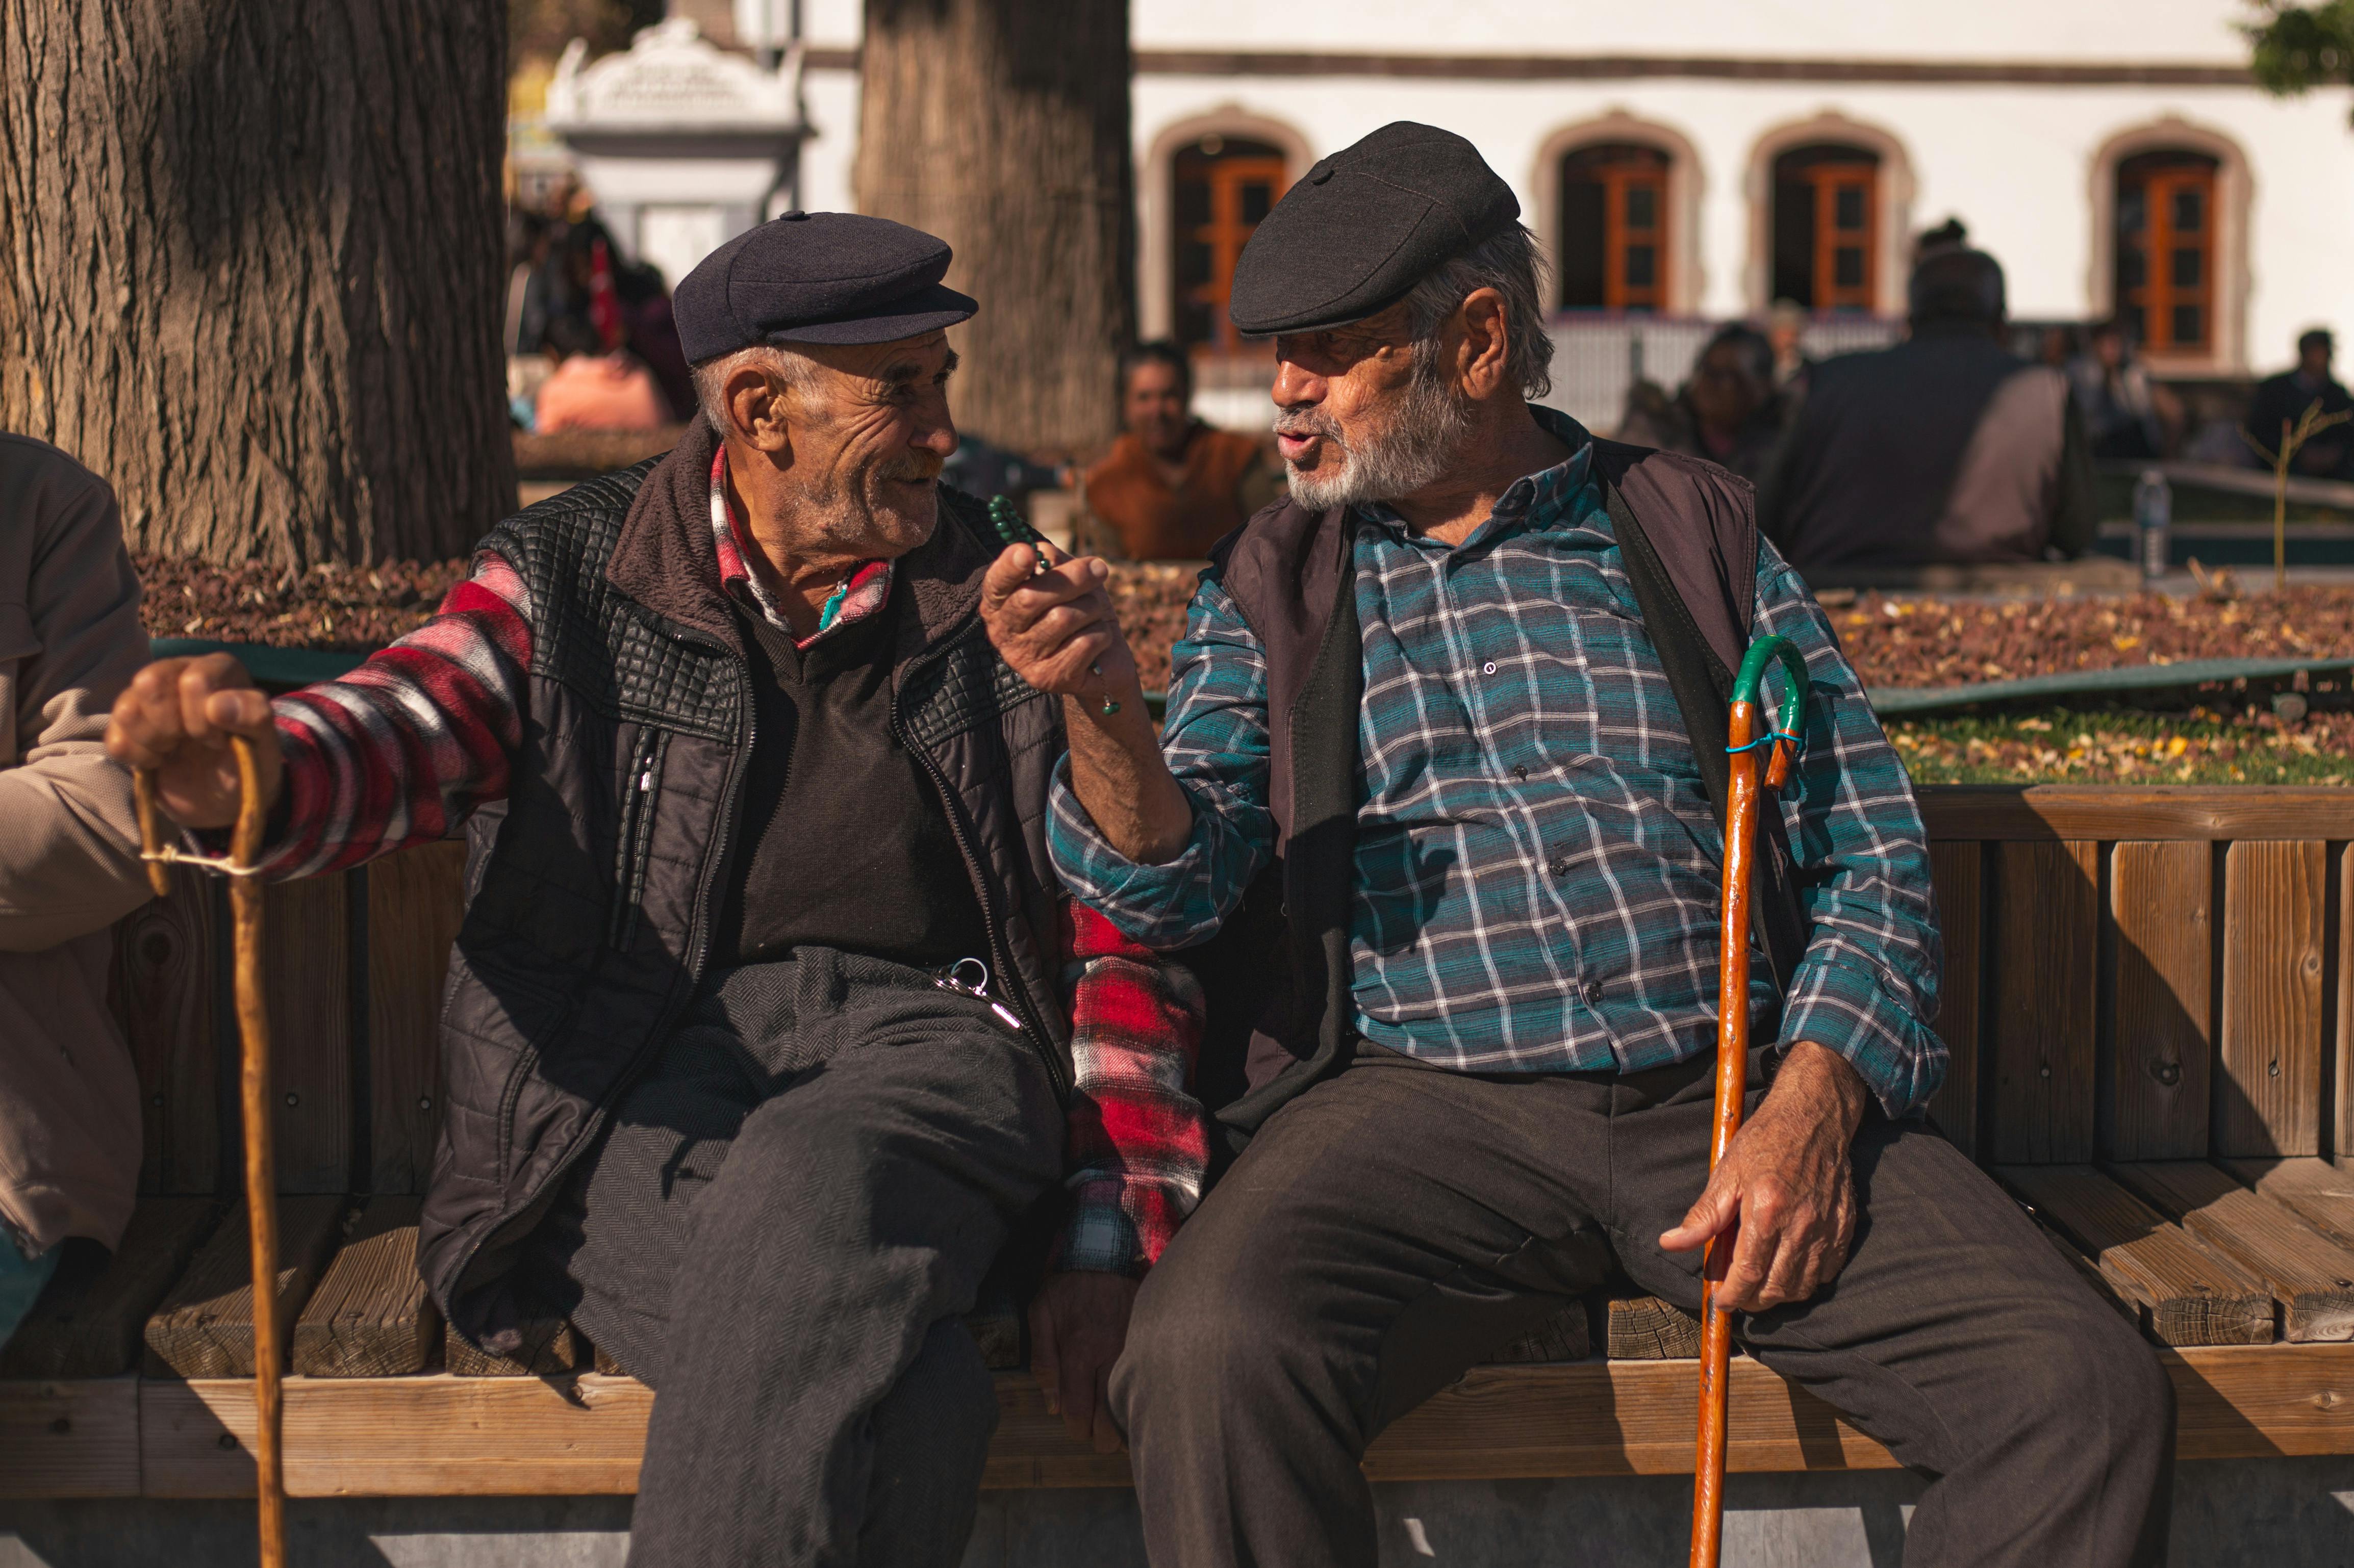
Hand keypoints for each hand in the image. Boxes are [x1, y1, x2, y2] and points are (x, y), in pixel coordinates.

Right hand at [104, 654, 283, 829]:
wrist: (227, 796)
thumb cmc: (248, 760)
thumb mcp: (263, 740)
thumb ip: (253, 715)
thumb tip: (217, 706)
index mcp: (217, 669)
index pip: (194, 680)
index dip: (204, 717)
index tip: (220, 739)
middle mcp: (177, 673)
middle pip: (149, 682)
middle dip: (174, 724)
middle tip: (195, 741)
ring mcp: (146, 699)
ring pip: (127, 708)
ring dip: (155, 740)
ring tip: (176, 750)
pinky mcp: (125, 728)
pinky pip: (114, 739)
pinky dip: (137, 758)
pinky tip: (159, 761)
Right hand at [979, 544, 1138, 702]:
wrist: (1103, 658)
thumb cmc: (1080, 608)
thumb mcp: (1067, 576)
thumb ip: (1051, 560)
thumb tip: (1042, 554)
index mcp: (999, 603)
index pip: (996, 583)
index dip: (1009, 567)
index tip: (1026, 552)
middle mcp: (1002, 632)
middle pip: (1031, 597)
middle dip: (1074, 578)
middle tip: (1099, 569)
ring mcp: (1022, 659)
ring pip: (1063, 618)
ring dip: (1092, 608)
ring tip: (1095, 614)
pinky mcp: (1047, 678)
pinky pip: (1085, 642)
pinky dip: (1102, 634)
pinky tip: (1099, 639)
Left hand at [1028, 1269, 1139, 1452]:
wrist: (1107, 1256)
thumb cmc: (1069, 1288)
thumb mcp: (1040, 1313)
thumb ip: (1043, 1361)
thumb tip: (1052, 1405)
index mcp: (1079, 1351)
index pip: (1078, 1410)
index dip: (1077, 1428)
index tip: (1078, 1429)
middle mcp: (1110, 1355)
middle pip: (1110, 1419)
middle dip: (1104, 1439)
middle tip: (1100, 1437)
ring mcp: (1135, 1350)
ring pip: (1136, 1404)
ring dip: (1128, 1424)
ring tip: (1121, 1428)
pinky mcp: (1150, 1343)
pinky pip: (1151, 1382)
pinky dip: (1146, 1400)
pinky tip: (1141, 1405)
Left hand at [1658, 1042, 1866, 1312]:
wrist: (1813, 1118)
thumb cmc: (1765, 1142)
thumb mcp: (1726, 1174)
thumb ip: (1703, 1216)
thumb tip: (1671, 1243)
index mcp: (1767, 1210)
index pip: (1748, 1274)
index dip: (1732, 1295)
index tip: (1722, 1301)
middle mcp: (1801, 1225)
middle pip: (1776, 1288)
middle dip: (1753, 1301)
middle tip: (1738, 1294)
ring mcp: (1826, 1228)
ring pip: (1804, 1287)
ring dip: (1779, 1294)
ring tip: (1760, 1285)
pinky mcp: (1844, 1228)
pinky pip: (1827, 1272)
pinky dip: (1807, 1280)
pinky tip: (1790, 1269)